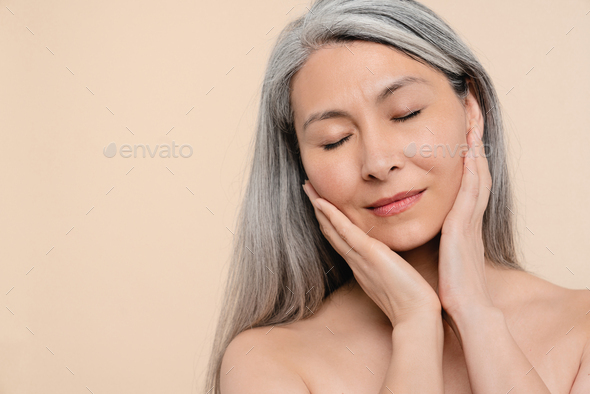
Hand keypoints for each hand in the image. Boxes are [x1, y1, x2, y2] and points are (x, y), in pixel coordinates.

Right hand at [303, 181, 440, 326]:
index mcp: (361, 267)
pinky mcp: (369, 254)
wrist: (416, 316)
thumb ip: (391, 268)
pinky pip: (346, 231)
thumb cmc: (412, 302)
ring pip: (332, 229)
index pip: (340, 240)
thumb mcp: (397, 280)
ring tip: (307, 188)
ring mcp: (360, 258)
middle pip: (330, 232)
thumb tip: (393, 260)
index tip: (321, 205)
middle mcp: (355, 262)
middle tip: (307, 189)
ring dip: (319, 207)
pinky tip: (322, 202)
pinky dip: (332, 216)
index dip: (328, 221)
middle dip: (318, 210)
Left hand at [437, 124, 495, 324]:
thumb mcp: (448, 248)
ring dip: (475, 144)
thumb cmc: (454, 280)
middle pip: (477, 165)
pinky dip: (471, 169)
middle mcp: (470, 213)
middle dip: (475, 136)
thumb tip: (436, 223)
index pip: (468, 175)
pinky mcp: (463, 227)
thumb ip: (444, 231)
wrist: (466, 306)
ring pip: (477, 172)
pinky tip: (469, 150)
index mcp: (464, 217)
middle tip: (473, 108)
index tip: (465, 126)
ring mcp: (469, 218)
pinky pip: (470, 191)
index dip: (468, 149)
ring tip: (473, 116)